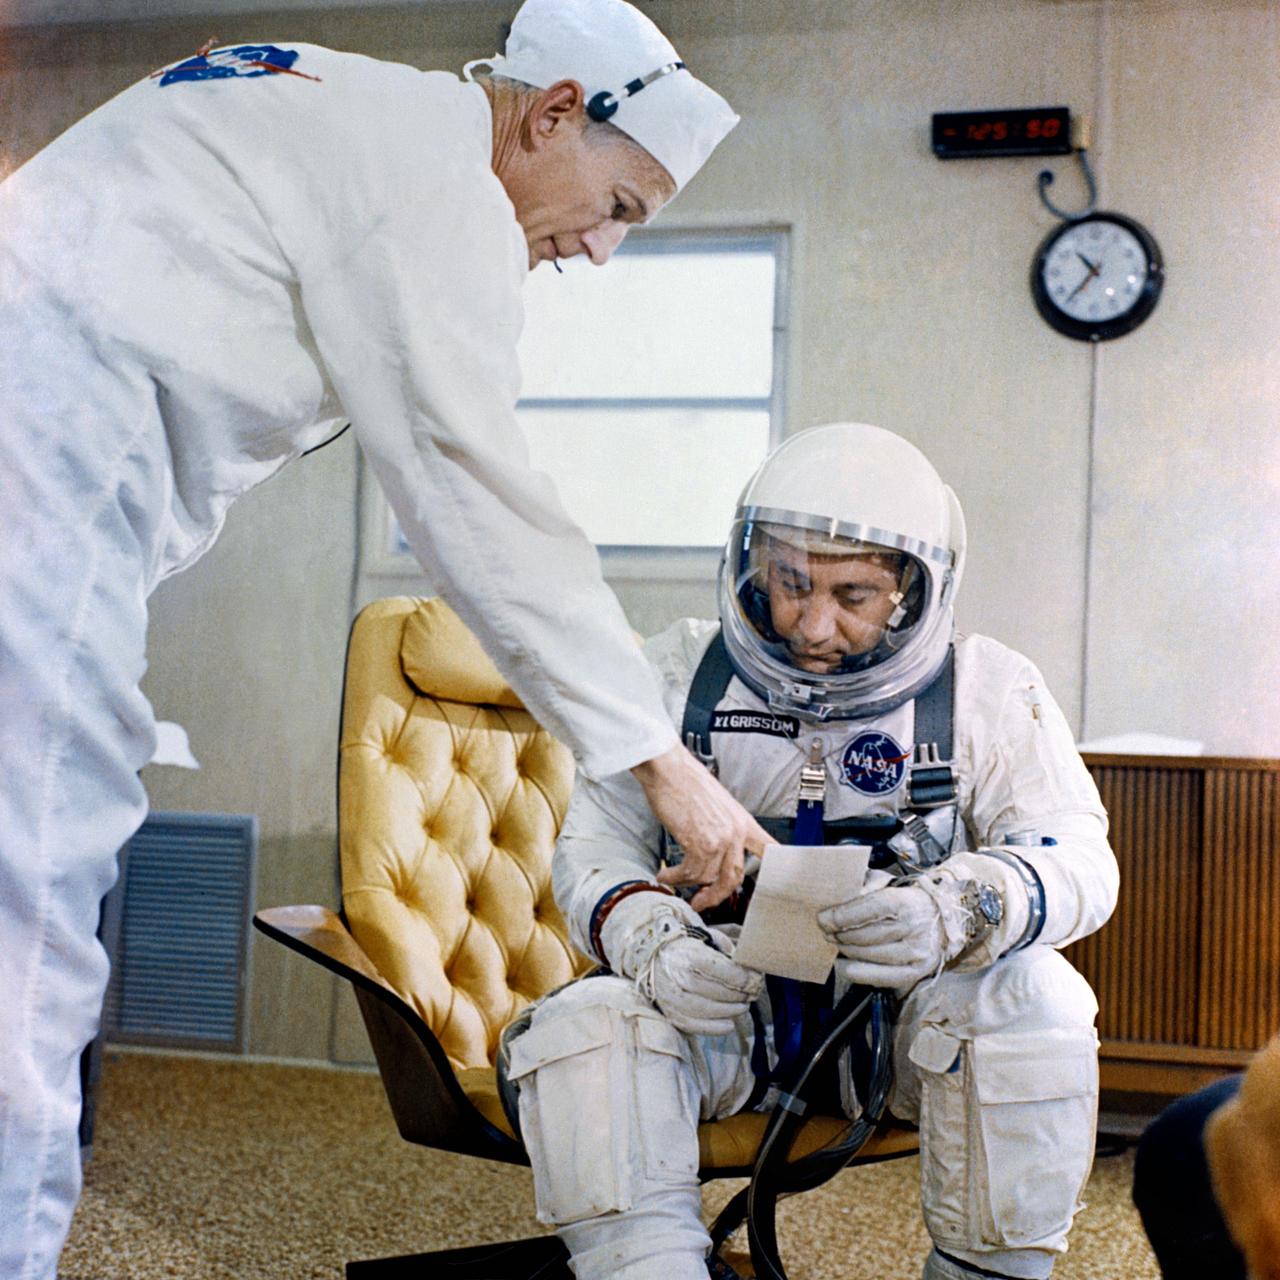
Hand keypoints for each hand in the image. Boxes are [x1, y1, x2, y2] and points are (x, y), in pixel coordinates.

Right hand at [599, 890, 761, 1034]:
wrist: (654, 957)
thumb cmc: (687, 947)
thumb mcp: (706, 938)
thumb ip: (727, 949)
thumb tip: (749, 966)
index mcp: (687, 954)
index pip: (721, 970)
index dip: (743, 977)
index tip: (756, 978)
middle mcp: (676, 977)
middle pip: (715, 991)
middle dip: (740, 994)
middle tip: (753, 993)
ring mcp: (671, 998)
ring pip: (706, 1010)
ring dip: (731, 1011)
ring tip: (743, 1006)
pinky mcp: (670, 1013)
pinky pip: (694, 1026)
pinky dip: (715, 1028)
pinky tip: (730, 1022)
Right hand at [632, 743, 770, 910]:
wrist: (669, 769)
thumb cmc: (686, 781)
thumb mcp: (716, 804)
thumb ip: (722, 828)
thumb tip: (713, 851)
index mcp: (743, 821)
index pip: (768, 849)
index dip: (772, 870)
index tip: (771, 884)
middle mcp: (736, 831)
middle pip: (734, 877)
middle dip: (715, 894)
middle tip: (702, 900)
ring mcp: (720, 838)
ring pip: (708, 877)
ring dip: (687, 882)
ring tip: (673, 879)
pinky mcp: (700, 842)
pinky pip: (690, 872)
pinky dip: (675, 878)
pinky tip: (667, 875)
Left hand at [818, 876, 968, 992]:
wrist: (946, 920)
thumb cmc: (908, 900)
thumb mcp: (888, 883)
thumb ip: (865, 886)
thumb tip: (840, 898)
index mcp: (906, 901)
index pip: (868, 909)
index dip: (841, 915)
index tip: (822, 918)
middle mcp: (914, 928)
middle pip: (865, 935)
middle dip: (839, 934)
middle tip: (826, 931)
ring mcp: (917, 952)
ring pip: (870, 955)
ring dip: (846, 950)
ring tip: (836, 943)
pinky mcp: (917, 971)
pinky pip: (880, 976)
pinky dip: (856, 971)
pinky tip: (843, 964)